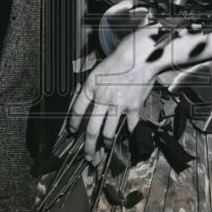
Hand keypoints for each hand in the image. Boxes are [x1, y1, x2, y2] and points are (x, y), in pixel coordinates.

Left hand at [68, 32, 159, 163]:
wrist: (139, 56)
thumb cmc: (118, 61)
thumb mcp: (97, 71)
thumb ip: (90, 89)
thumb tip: (83, 105)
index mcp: (90, 87)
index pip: (76, 111)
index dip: (72, 124)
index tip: (72, 131)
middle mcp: (102, 98)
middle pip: (91, 130)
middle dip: (89, 147)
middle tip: (88, 156)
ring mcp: (118, 104)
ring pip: (109, 132)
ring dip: (106, 143)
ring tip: (106, 147)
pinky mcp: (134, 106)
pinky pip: (131, 125)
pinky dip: (130, 131)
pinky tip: (128, 134)